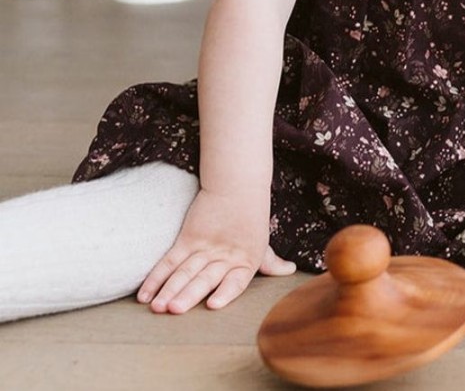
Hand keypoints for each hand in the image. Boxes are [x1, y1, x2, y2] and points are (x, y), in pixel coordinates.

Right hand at [137, 187, 295, 313]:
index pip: (236, 281)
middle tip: (174, 309)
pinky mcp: (188, 237)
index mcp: (246, 260)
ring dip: (169, 288)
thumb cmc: (252, 217)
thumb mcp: (261, 241)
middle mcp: (224, 256)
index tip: (212, 305)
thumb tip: (289, 271)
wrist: (238, 185)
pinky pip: (169, 260)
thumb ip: (269, 262)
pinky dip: (156, 277)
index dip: (225, 293)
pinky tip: (144, 294)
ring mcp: (204, 246)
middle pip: (204, 277)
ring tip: (157, 306)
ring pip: (184, 270)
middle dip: (188, 294)